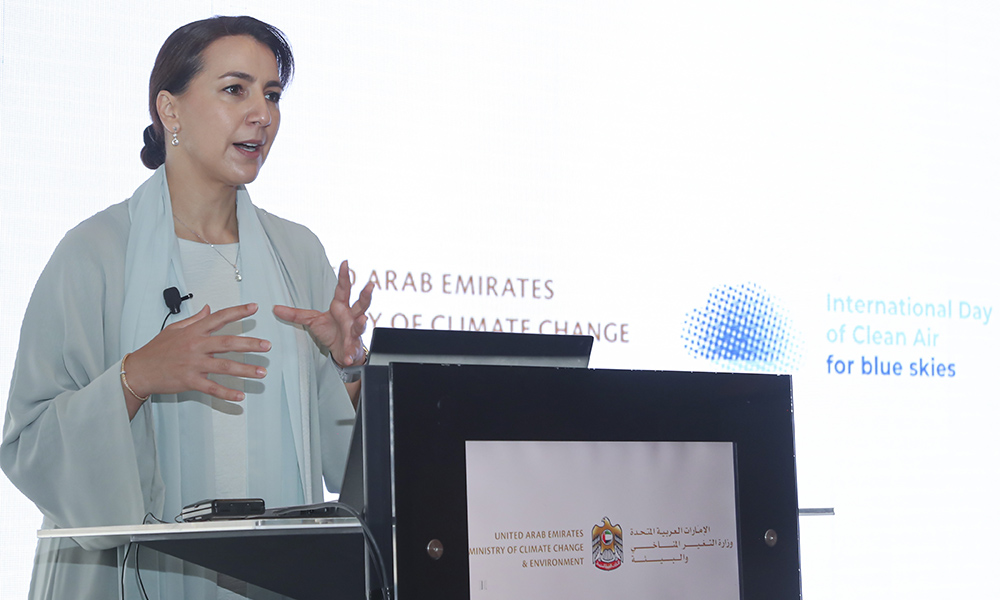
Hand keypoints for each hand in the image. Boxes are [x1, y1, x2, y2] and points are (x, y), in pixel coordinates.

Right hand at [125, 303, 270, 408]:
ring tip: (262, 372)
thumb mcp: (174, 329)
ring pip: (224, 367)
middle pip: (227, 343)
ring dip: (245, 370)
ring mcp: (193, 364)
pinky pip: (211, 388)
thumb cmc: (157, 349)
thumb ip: (194, 320)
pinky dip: (226, 393)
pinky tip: (240, 396)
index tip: (255, 308)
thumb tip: (208, 308)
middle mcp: (195, 346)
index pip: (219, 318)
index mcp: (193, 332)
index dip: (237, 312)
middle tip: (267, 345)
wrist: (139, 370)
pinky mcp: (190, 381)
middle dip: (249, 344)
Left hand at [273, 260, 373, 365]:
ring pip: (361, 325)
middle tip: (369, 285)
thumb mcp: (312, 321)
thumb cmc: (331, 332)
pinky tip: (347, 357)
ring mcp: (354, 331)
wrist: (341, 352)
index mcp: (341, 307)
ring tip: (363, 319)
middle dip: (366, 295)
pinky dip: (349, 353)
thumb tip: (275, 308)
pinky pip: (351, 349)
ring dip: (362, 323)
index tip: (345, 263)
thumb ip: (295, 314)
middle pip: (361, 304)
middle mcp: (351, 317)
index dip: (344, 276)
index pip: (344, 289)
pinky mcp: (353, 347)